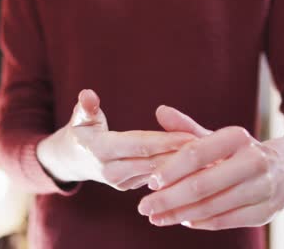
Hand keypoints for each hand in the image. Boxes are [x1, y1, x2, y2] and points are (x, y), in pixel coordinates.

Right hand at [36, 90, 195, 190]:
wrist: (74, 160)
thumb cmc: (81, 132)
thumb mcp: (80, 118)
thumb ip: (86, 107)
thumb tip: (88, 95)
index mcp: (100, 150)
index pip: (139, 145)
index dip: (164, 141)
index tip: (190, 136)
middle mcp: (111, 171)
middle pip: (152, 162)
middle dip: (180, 156)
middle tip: (209, 149)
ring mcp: (120, 183)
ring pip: (156, 174)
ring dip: (181, 168)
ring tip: (209, 160)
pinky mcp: (128, 188)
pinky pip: (155, 180)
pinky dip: (174, 174)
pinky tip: (196, 168)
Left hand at [137, 106, 283, 229]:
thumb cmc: (239, 152)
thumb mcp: (216, 137)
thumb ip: (187, 128)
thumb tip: (160, 111)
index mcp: (237, 138)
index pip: (197, 153)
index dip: (171, 169)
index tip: (150, 182)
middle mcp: (254, 161)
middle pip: (202, 184)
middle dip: (169, 198)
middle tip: (144, 207)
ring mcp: (262, 188)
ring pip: (212, 206)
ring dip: (180, 214)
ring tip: (157, 217)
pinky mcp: (265, 212)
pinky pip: (226, 221)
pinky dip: (201, 222)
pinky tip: (183, 220)